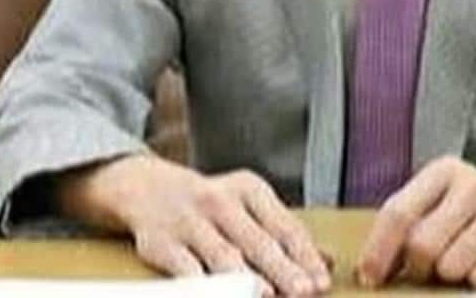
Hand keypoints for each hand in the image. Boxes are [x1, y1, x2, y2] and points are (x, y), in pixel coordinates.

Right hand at [56, 154, 330, 295]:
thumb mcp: (248, 205)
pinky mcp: (161, 241)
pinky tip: (215, 295)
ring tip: (266, 295)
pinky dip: (201, 286)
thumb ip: (283, 232)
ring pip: (222, 255)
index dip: (305, 256)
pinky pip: (184, 267)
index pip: (284, 226)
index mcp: (250, 189)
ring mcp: (190, 220)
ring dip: (245, 278)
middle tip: (304, 291)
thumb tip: (329, 261)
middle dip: (283, 270)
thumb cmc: (211, 204)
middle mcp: (221, 200)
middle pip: (258, 242)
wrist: (147, 188)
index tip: (322, 281)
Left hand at [355, 156, 475, 288]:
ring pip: (452, 268)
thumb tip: (370, 269)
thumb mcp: (441, 199)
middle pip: (422, 246)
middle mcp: (474, 187)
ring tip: (464, 261)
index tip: (370, 278)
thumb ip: (408, 223)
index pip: (398, 213)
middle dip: (419, 268)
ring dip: (452, 276)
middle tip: (429, 270)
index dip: (378, 252)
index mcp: (445, 172)